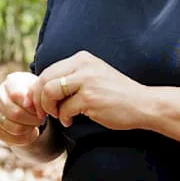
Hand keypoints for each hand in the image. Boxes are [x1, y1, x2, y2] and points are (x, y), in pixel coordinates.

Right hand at [0, 71, 44, 147]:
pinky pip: (11, 139)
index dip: (31, 106)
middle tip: (41, 118)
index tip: (40, 109)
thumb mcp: (39, 89)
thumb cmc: (36, 94)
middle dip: (33, 119)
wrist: (29, 102)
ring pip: (14, 128)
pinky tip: (32, 132)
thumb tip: (30, 106)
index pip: (17, 95)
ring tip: (36, 124)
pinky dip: (25, 138)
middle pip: (15, 114)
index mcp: (11, 81)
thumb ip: (35, 95)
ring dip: (29, 129)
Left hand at [33, 51, 147, 129]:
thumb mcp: (92, 77)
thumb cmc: (115, 95)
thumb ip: (70, 79)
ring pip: (49, 92)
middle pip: (45, 79)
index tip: (37, 103)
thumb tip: (39, 90)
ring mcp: (86, 80)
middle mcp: (82, 65)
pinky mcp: (90, 97)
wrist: (143, 104)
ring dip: (49, 108)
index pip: (48, 70)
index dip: (37, 89)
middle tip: (42, 113)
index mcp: (82, 58)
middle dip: (38, 99)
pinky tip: (71, 121)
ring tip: (58, 116)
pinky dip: (63, 118)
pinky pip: (64, 109)